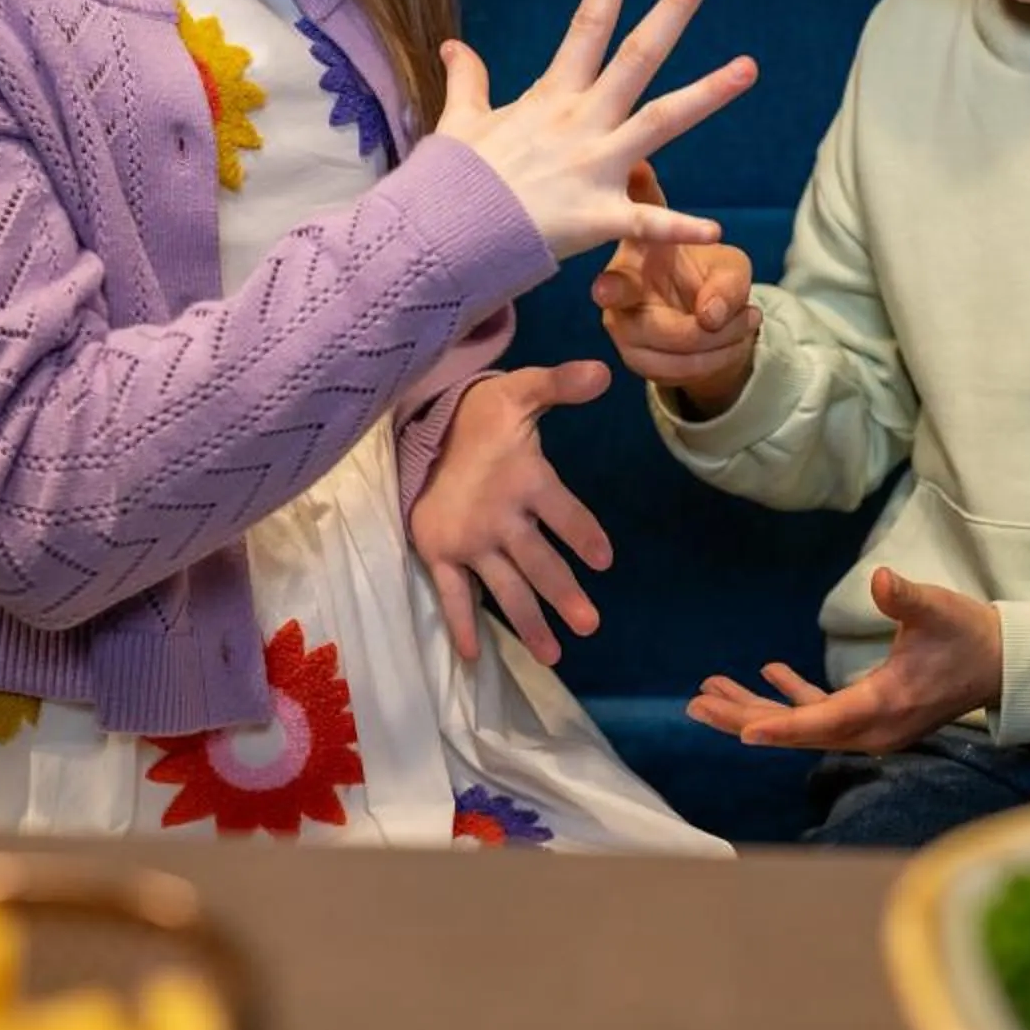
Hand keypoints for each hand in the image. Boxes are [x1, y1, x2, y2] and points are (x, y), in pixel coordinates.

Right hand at [410, 361, 614, 666]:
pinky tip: (474, 658)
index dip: (583, 534)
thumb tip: (607, 371)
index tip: (604, 560)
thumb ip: (562, 385)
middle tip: (590, 624)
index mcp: (525, 480)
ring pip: (503, 587)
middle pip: (537, 562)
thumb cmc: (484, 416)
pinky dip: (462, 625)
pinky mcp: (439, 553)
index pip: (563, 512)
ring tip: (553, 656)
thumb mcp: (523, 391)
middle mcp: (498, 516)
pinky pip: (452, 594)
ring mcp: (468, 540)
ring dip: (527, 622)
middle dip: (563, 594)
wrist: (423, 425)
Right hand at [438, 0, 756, 259]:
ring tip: (749, 67)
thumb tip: (452, 44)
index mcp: (552, 98)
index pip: (586, 27)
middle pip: (636, 56)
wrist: (442, 236)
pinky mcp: (597, 216)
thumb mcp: (460, 122)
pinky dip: (681, 227)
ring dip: (707, 95)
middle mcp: (581, 122)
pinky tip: (716, 228)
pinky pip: (646, 222)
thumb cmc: (454, 183)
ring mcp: (593, 167)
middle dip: (671, 10)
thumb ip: (467, 81)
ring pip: (661, 122)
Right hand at [592, 166, 758, 412]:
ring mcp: (623, 333)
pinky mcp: (638, 360)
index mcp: (632, 260)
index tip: (606, 292)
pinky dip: (710, 364)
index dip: (608, 286)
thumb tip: (710, 317)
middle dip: (703, 332)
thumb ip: (726, 283)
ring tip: (748, 324)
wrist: (712, 308)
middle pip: (649, 329)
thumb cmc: (710, 273)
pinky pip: (672, 374)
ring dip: (714, 350)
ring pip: (663, 358)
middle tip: (751, 315)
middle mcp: (617, 298)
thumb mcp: (731, 267)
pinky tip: (733, 344)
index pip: (613, 276)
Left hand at [687, 567, 1004, 750]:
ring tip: (709, 693)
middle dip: (745, 717)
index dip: (782, 725)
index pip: (824, 720)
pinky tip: (768, 672)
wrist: (1001, 663)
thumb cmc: (968, 634)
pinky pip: (822, 712)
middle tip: (696, 704)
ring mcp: (871, 724)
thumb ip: (907, 598)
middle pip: (799, 730)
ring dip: (757, 709)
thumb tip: (882, 579)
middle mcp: (872, 725)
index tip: (739, 731)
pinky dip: (792, 698)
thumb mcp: (939, 609)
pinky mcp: (872, 712)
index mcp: (884, 704)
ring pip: (803, 724)